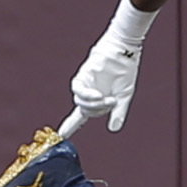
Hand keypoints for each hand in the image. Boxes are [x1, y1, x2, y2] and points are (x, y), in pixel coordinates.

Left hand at [66, 2, 147, 130]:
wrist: (123, 51)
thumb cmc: (124, 72)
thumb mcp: (124, 96)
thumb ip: (118, 112)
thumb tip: (113, 129)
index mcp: (96, 100)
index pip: (80, 116)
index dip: (71, 126)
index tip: (62, 135)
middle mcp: (88, 94)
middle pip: (85, 111)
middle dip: (97, 111)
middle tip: (111, 103)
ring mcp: (85, 84)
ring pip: (80, 103)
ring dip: (93, 104)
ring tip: (106, 99)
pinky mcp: (83, 75)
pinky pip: (77, 89)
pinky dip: (86, 95)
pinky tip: (97, 95)